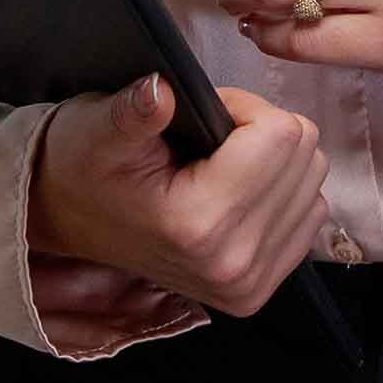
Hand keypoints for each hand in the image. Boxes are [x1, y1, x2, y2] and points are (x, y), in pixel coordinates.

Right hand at [27, 71, 329, 320]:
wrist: (68, 218)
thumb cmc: (84, 164)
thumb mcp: (99, 127)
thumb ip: (134, 111)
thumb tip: (160, 90)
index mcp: (199, 225)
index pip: (281, 134)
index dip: (242, 107)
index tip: (202, 117)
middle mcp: (234, 265)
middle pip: (305, 155)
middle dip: (261, 131)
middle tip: (208, 142)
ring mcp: (249, 285)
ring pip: (314, 181)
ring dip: (274, 161)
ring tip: (218, 166)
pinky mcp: (258, 292)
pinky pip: (310, 215)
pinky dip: (280, 192)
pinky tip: (235, 193)